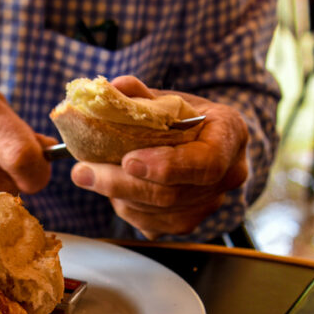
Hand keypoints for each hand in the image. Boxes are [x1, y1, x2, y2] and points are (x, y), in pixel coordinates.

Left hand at [70, 75, 248, 238]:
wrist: (200, 141)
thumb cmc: (183, 117)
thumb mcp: (168, 99)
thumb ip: (141, 96)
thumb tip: (113, 88)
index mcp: (230, 136)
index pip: (207, 162)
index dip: (167, 166)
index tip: (128, 161)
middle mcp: (229, 175)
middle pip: (172, 194)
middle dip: (121, 184)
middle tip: (83, 172)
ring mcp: (210, 204)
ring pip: (156, 212)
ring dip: (117, 196)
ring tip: (92, 174)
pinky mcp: (188, 223)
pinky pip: (150, 224)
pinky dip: (125, 207)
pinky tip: (113, 189)